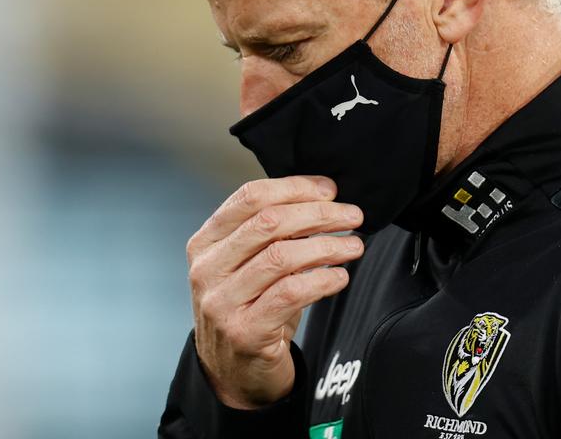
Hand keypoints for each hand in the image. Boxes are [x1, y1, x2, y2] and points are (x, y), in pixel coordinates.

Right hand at [186, 175, 364, 408]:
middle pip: (269, 223)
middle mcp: (207, 270)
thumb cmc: (250, 309)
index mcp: (206, 243)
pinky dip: (322, 280)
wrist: (234, 373)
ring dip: (327, 246)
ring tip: (353, 246)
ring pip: (282, 256)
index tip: (329, 190)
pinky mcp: (244, 331)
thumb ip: (273, 233)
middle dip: (319, 214)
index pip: (249, 197)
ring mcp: (221, 302)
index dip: (294, 188)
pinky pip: (291, 293)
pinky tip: (340, 277)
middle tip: (352, 216)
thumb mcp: (250, 265)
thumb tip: (325, 199)